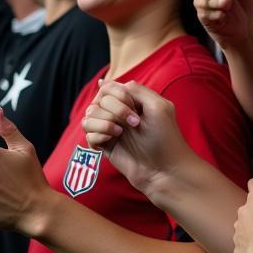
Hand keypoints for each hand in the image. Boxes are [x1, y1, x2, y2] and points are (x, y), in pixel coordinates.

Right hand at [81, 80, 194, 197]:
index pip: (109, 87)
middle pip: (98, 100)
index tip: (135, 108)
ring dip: (104, 122)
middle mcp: (120, 113)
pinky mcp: (104, 146)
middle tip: (135, 124)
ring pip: (88, 115)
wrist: (163, 169)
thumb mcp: (158, 106)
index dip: (118, 95)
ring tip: (120, 133)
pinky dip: (98, 135)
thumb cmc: (165, 138)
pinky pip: (87, 134)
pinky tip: (111, 141)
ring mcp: (111, 129)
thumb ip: (136, 89)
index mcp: (133, 101)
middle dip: (116, 110)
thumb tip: (107, 83)